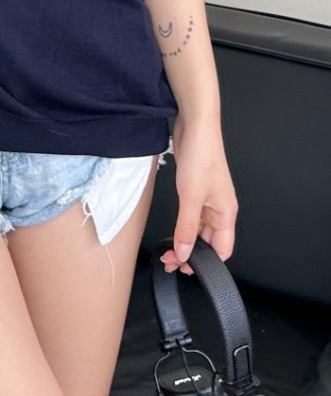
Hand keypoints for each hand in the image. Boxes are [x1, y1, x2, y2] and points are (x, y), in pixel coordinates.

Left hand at [160, 118, 237, 275]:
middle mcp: (220, 209)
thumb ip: (187, 227)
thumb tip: (185, 252)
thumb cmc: (201, 156)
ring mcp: (208, 199)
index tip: (185, 268)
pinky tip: (172, 230)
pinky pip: (192, 216)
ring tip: (169, 250)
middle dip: (192, 254)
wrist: (195, 127)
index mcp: (226, 213)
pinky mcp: (196, 190)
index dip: (206, 263)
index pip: (222, 250)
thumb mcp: (191, 197)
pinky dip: (183, 226)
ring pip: (199, 230)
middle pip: (209, 242)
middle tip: (171, 261)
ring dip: (185, 241)